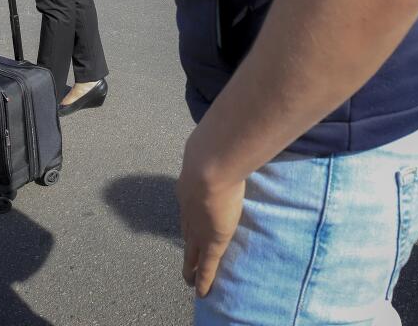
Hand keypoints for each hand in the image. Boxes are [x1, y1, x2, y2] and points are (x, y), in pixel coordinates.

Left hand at [177, 131, 245, 297]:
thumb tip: (233, 126)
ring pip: (192, 252)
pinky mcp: (211, 241)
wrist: (211, 164)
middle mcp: (189, 210)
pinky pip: (207, 265)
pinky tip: (201, 292)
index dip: (190, 218)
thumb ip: (223, 142)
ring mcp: (199, 227)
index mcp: (189, 187)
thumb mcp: (216, 144)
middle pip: (187, 232)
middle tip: (184, 258)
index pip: (190, 207)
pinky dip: (204, 278)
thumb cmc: (216, 149)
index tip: (190, 225)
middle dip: (186, 245)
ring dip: (190, 266)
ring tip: (188, 279)